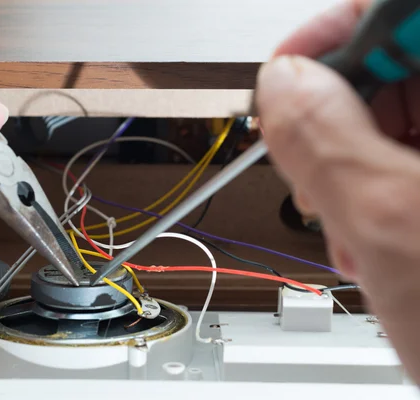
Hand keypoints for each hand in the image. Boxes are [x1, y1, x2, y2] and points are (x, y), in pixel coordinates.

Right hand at [256, 0, 419, 382]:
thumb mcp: (390, 222)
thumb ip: (324, 139)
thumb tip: (281, 83)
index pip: (397, 13)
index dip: (333, 35)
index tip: (284, 76)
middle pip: (389, 70)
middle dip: (329, 121)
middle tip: (311, 171)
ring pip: (387, 123)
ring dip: (341, 172)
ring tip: (342, 225)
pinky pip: (397, 165)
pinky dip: (363, 198)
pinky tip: (365, 239)